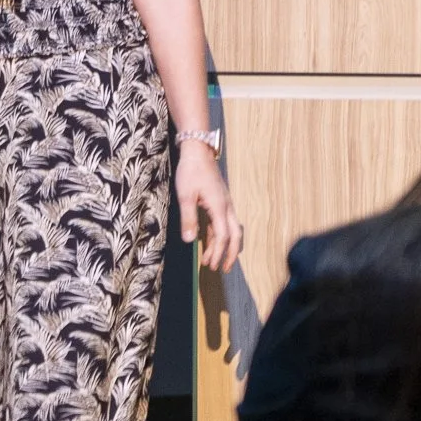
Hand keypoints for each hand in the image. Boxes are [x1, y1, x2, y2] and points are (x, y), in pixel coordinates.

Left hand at [176, 141, 241, 271]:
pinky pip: (223, 223)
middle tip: (222, 269)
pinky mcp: (219, 201)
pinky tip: (209, 243)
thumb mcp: (185, 196)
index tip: (210, 265)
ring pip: (231, 230)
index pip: (223, 236)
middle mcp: (226, 207)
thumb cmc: (191, 171)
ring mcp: (225, 204)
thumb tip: (190, 241)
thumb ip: (188, 219)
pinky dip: (218, 235)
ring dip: (224, 246)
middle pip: (235, 236)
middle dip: (229, 254)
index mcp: (219, 207)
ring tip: (213, 261)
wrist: (198, 151)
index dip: (217, 252)